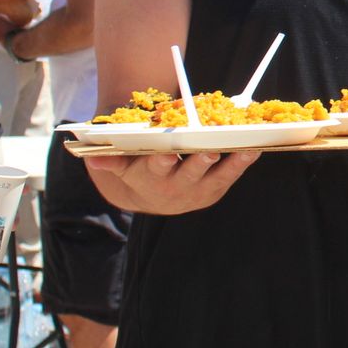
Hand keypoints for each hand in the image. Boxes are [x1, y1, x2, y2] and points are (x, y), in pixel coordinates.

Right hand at [85, 151, 259, 214]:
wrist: (154, 198)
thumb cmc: (139, 171)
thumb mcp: (123, 167)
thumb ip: (112, 160)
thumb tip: (91, 156)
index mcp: (151, 178)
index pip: (156, 169)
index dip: (162, 162)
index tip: (168, 154)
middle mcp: (176, 188)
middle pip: (189, 174)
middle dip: (200, 163)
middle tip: (210, 151)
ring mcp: (198, 191)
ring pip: (217, 176)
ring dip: (233, 163)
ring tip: (247, 149)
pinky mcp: (215, 191)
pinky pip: (232, 176)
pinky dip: (243, 162)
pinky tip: (256, 149)